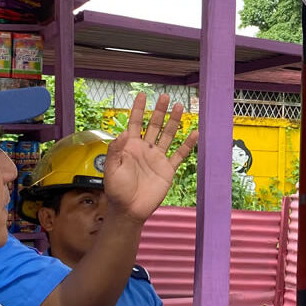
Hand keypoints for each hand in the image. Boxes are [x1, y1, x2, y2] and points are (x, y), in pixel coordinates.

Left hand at [103, 92, 198, 221]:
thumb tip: (123, 132)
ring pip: (168, 135)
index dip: (138, 109)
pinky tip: (194, 133)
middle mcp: (145, 149)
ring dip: (174, 122)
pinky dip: (187, 144)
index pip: (135, 123)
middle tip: (165, 96)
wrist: (130, 209)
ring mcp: (157, 158)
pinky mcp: (168, 169)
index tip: (142, 95)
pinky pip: (179, 154)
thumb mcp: (111, 169)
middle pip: (154, 125)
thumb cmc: (117, 190)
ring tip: (179, 107)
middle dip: (160, 111)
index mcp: (130, 147)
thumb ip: (116, 150)